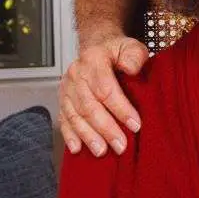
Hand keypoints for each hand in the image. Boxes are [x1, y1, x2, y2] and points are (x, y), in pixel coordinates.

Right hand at [59, 35, 148, 156]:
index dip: (120, 109)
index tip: (135, 125)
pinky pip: (63, 118)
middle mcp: (76, 74)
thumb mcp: (131, 46)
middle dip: (106, 128)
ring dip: (88, 135)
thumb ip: (134, 55)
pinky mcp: (63, 99)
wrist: (98, 47)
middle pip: (89, 105)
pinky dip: (70, 135)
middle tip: (120, 145)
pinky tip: (77, 148)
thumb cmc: (117, 51)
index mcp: (94, 60)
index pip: (106, 88)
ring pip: (75, 115)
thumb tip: (132, 69)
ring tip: (102, 151)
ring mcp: (67, 87)